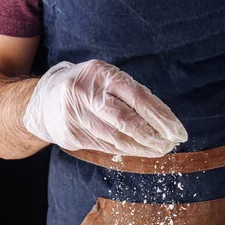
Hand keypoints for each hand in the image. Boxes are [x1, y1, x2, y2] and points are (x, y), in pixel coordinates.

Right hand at [23, 59, 187, 155]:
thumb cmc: (88, 87)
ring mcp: (76, 115)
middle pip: (127, 121)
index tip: (178, 131)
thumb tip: (165, 120)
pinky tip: (140, 151)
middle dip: (153, 136)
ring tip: (160, 150)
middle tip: (170, 144)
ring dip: (143, 148)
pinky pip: (107, 146)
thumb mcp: (107, 78)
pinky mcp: (71, 135)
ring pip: (117, 138)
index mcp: (100, 73)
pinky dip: (127, 150)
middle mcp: (86, 93)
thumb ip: (131, 93)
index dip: (161, 117)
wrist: (46, 100)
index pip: (138, 97)